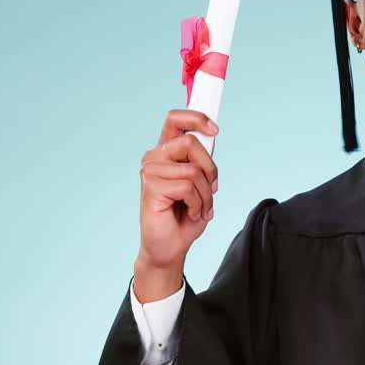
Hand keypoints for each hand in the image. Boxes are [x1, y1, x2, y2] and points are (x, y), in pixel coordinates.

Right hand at [133, 110, 218, 300]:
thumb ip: (202, 160)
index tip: (214, 130)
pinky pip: (188, 187)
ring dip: (205, 194)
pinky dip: (197, 204)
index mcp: (166, 152)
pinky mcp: (151, 187)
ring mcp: (150, 171)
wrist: (170, 247)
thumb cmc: (184, 215)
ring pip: (193, 170)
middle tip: (210, 190)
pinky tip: (188, 213)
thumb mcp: (201, 183)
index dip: (196, 117)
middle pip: (191, 142)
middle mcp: (155, 157)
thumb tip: (211, 136)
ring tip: (198, 208)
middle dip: (210, 169)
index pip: (175, 119)